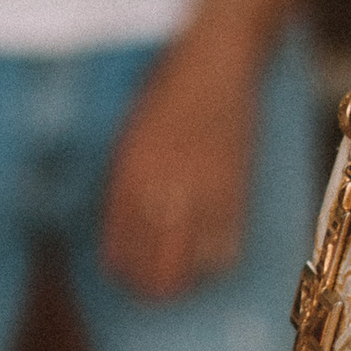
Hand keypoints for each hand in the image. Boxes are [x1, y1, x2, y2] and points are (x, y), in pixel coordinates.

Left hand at [100, 36, 257, 299]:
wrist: (216, 65)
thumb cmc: (162, 96)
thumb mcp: (125, 138)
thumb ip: (118, 182)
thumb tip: (112, 224)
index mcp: (131, 175)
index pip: (121, 246)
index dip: (118, 268)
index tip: (116, 273)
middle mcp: (168, 190)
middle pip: (158, 268)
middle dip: (147, 284)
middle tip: (142, 285)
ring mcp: (207, 193)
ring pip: (193, 266)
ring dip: (180, 277)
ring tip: (171, 276)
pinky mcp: (238, 191)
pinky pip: (226, 247)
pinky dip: (213, 260)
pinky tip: (203, 257)